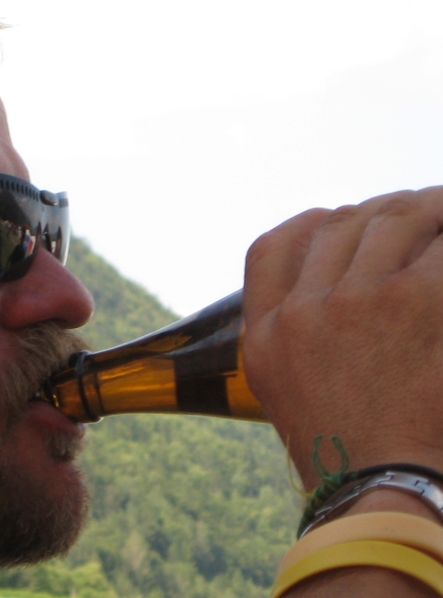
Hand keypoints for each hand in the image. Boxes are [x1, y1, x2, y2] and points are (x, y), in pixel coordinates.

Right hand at [242, 187, 442, 486]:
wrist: (382, 483)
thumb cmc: (343, 444)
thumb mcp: (281, 389)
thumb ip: (291, 335)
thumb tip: (329, 287)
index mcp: (264, 333)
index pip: (269, 249)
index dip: (307, 225)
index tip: (337, 219)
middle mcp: (303, 311)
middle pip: (337, 225)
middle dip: (378, 212)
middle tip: (413, 214)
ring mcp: (355, 301)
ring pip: (391, 218)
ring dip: (427, 208)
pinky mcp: (414, 300)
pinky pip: (439, 245)